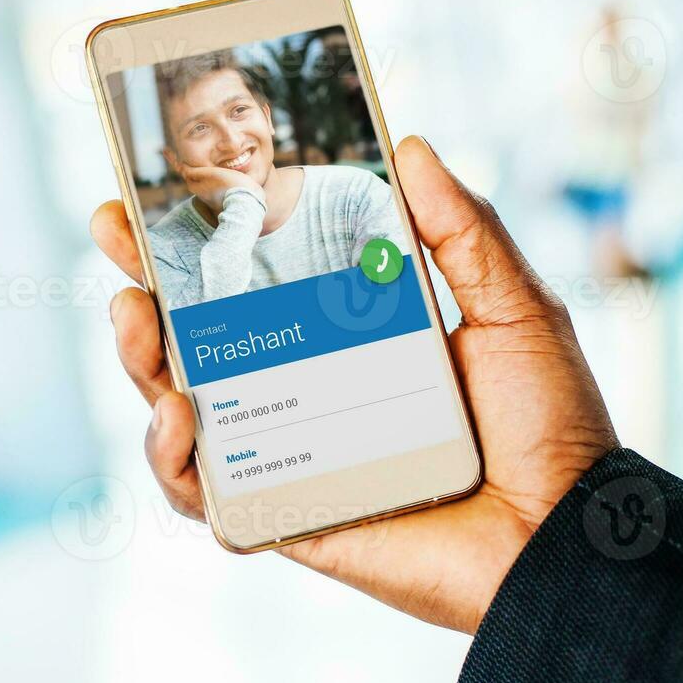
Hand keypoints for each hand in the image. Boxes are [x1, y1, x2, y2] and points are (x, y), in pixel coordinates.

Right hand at [90, 136, 618, 633]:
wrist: (567, 535)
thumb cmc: (550, 425)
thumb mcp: (512, 307)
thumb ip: (462, 231)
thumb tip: (413, 147)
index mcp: (348, 341)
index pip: (254, 287)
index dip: (196, 244)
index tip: (151, 196)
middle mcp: (307, 396)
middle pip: (197, 345)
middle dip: (142, 291)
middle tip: (116, 239)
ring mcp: (290, 458)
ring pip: (181, 416)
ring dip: (141, 365)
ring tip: (137, 321)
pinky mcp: (286, 517)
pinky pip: (207, 498)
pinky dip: (174, 462)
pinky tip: (182, 417)